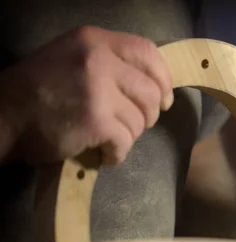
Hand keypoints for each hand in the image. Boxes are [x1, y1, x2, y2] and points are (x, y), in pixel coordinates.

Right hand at [0, 26, 173, 164]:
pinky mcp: (96, 121)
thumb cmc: (38, 90)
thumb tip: (153, 84)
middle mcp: (99, 60)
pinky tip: (104, 153)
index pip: (148, 53)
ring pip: (140, 121)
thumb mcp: (72, 58)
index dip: (163, 79)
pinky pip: (125, 142)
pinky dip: (117, 153)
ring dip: (129, 135)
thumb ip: (109, 63)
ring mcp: (98, 91)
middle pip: (151, 92)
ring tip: (108, 137)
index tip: (165, 98)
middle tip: (131, 124)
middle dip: (148, 115)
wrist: (2, 116)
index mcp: (95, 41)